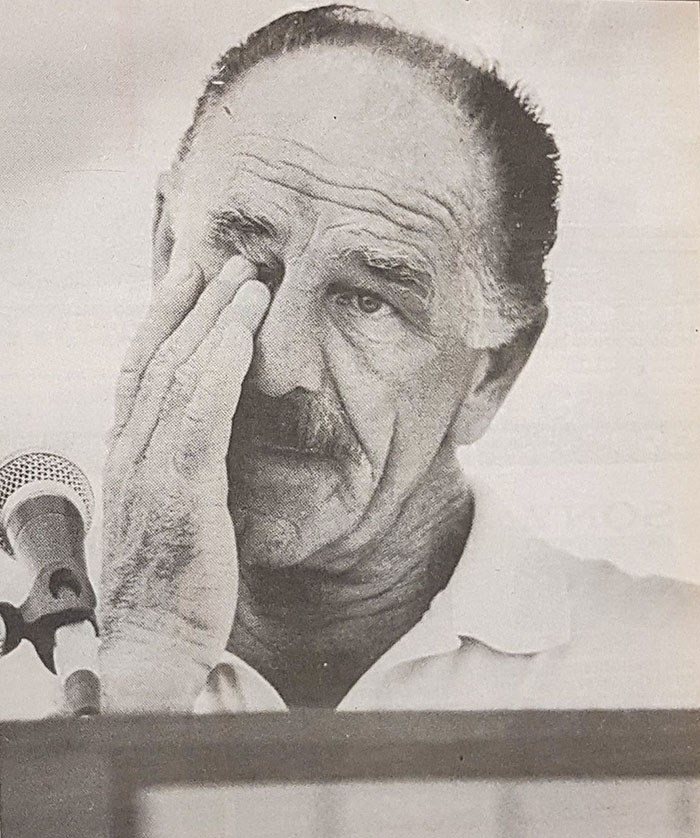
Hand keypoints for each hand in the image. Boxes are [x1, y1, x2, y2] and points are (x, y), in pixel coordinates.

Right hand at [99, 256, 268, 711]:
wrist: (155, 640)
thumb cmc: (170, 580)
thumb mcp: (167, 509)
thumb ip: (178, 463)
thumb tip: (206, 430)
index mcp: (128, 453)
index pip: (141, 368)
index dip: (165, 316)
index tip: (191, 277)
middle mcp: (131, 451)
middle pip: (159, 357)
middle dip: (195, 302)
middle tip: (227, 258)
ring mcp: (151, 469)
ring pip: (179, 374)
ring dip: (214, 320)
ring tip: (247, 278)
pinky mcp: (181, 493)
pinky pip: (200, 416)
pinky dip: (219, 367)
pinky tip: (242, 332)